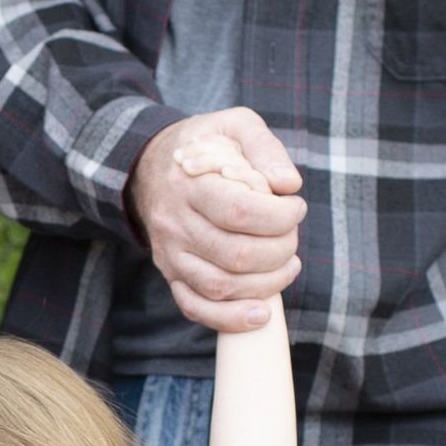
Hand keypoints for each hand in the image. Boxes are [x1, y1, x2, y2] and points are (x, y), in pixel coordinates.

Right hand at [129, 109, 304, 332]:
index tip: (295, 206)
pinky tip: (261, 314)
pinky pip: (195, 308)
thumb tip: (289, 185)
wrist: (150, 166)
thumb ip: (264, 147)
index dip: (280, 217)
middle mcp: (175, 223)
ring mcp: (170, 254)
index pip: (239, 212)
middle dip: (280, 250)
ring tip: (287, 264)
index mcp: (190, 183)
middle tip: (291, 234)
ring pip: (220, 287)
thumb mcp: (234, 126)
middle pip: (236, 255)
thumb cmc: (204, 146)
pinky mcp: (171, 274)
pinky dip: (230, 319)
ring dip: (267, 283)